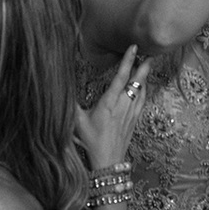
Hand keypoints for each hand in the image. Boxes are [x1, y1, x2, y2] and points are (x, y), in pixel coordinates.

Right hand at [76, 46, 150, 167]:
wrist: (108, 161)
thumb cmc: (91, 141)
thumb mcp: (76, 121)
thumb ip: (70, 103)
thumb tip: (59, 89)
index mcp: (109, 102)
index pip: (121, 77)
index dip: (128, 60)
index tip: (133, 47)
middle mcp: (123, 105)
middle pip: (137, 81)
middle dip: (144, 65)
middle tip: (149, 51)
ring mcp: (131, 112)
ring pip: (142, 90)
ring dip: (144, 76)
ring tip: (146, 64)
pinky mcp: (134, 120)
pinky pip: (143, 100)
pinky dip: (144, 89)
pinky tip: (143, 86)